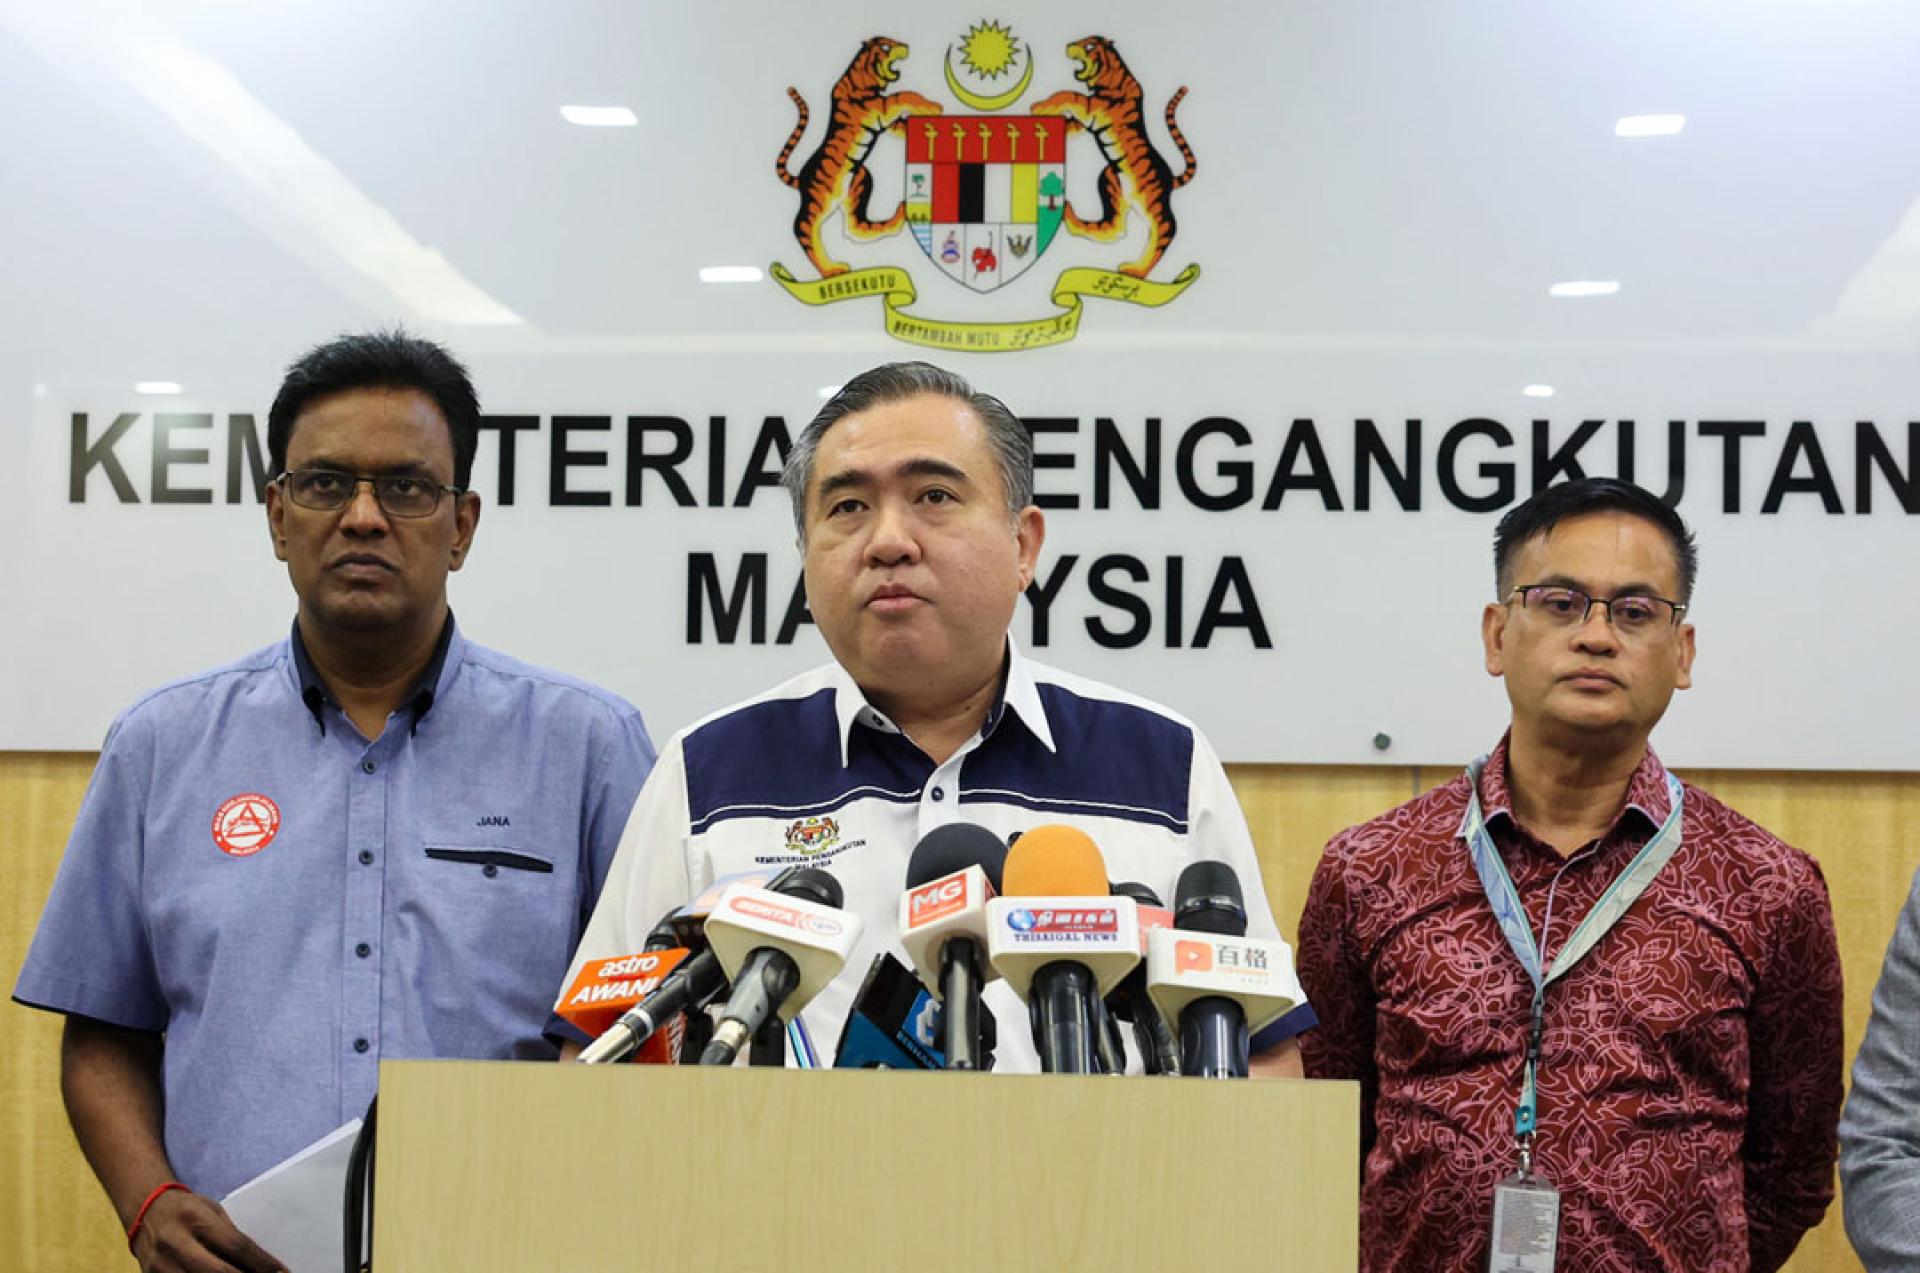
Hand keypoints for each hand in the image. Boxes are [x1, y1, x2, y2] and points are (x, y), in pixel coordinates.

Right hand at [131, 1188, 286, 1272]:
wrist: (145, 1211)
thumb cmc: (188, 1210)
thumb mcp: (213, 1213)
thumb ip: (231, 1237)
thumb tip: (262, 1265)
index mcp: (195, 1218)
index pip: (236, 1246)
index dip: (262, 1264)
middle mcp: (175, 1243)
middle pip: (218, 1272)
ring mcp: (160, 1265)